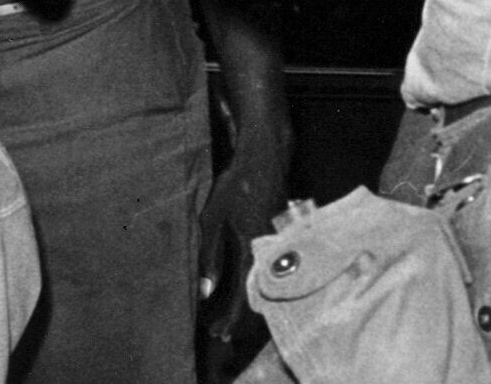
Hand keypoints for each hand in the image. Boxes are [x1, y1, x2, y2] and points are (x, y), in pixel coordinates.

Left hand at [198, 141, 289, 357]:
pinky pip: (273, 273)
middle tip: (219, 332)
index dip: (230, 319)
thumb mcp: (213, 218)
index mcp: (253, 250)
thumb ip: (209, 256)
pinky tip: (245, 292)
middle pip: (259, 299)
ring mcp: (282, 247)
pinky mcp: (285, 241)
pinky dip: (258, 288)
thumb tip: (205, 291)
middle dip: (238, 319)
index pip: (243, 297)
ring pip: (267, 287)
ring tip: (228, 318)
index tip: (217, 333)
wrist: (266, 157)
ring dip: (248, 305)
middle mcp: (272, 253)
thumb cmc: (236, 184)